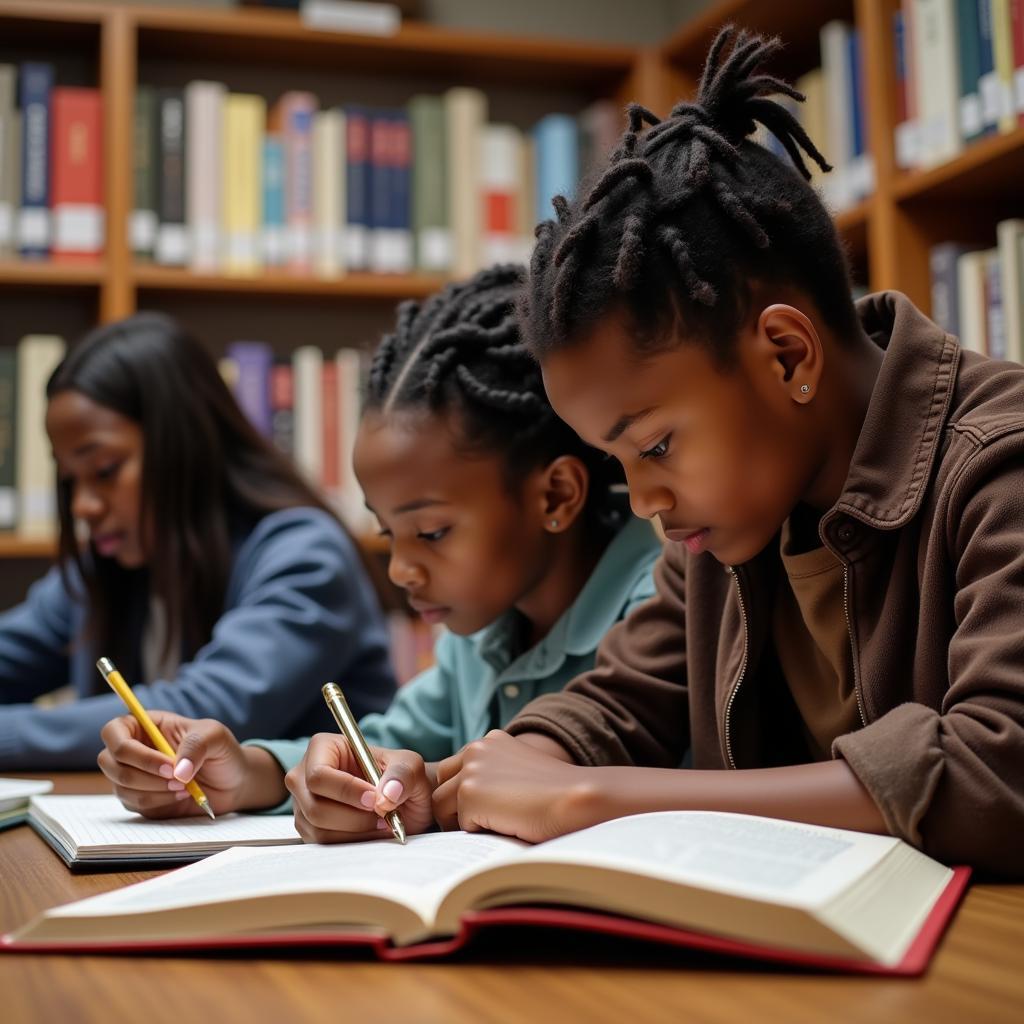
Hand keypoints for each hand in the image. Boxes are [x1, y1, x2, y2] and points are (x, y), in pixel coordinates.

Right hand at [98, 713, 279, 817]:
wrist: (231, 781)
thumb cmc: (221, 751)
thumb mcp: (215, 737)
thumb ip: (196, 746)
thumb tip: (177, 772)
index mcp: (145, 725)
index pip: (113, 732)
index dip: (133, 751)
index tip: (168, 765)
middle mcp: (133, 749)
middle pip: (109, 762)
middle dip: (145, 775)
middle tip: (179, 779)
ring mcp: (132, 775)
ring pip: (121, 786)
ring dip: (154, 790)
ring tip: (184, 786)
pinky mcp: (138, 798)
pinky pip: (134, 804)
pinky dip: (159, 802)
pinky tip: (181, 795)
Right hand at [284, 734, 435, 843]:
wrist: (404, 801)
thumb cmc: (401, 777)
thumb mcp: (410, 766)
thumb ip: (402, 774)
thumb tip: (387, 794)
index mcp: (324, 748)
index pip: (319, 775)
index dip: (346, 791)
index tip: (375, 800)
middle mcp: (305, 775)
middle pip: (315, 807)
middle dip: (354, 817)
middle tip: (383, 816)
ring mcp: (303, 804)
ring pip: (319, 829)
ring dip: (356, 832)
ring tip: (381, 822)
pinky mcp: (309, 828)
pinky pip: (323, 845)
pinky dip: (351, 843)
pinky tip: (370, 831)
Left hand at [433, 730, 596, 842]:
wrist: (573, 797)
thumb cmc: (554, 793)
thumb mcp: (519, 770)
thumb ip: (493, 774)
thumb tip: (465, 800)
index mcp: (489, 741)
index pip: (453, 770)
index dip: (462, 793)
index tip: (484, 809)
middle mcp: (476, 750)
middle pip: (440, 786)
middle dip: (453, 806)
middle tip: (481, 823)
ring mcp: (470, 771)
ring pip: (441, 806)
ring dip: (461, 821)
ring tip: (494, 826)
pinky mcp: (470, 794)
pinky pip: (459, 825)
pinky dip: (478, 832)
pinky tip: (505, 826)